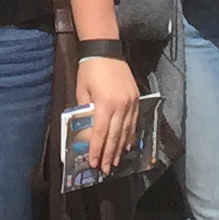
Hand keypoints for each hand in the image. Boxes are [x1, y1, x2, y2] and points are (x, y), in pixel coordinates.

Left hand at [74, 55, 140, 175]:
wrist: (105, 50)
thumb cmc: (89, 70)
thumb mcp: (82, 91)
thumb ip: (85, 111)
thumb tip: (86, 130)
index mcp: (104, 103)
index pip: (100, 133)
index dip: (96, 149)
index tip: (93, 162)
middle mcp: (120, 105)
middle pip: (115, 135)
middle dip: (109, 154)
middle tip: (105, 168)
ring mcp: (131, 102)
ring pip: (126, 131)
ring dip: (120, 148)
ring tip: (115, 161)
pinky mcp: (136, 99)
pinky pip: (134, 122)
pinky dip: (130, 135)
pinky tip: (126, 145)